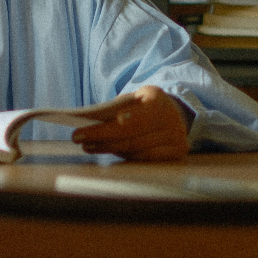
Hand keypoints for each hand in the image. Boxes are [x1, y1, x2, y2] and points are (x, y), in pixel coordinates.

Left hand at [71, 85, 190, 162]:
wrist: (175, 111)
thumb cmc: (144, 105)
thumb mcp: (130, 99)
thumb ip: (110, 109)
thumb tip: (84, 121)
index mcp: (157, 99)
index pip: (125, 120)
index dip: (101, 130)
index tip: (79, 134)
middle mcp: (171, 119)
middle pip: (130, 138)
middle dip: (101, 141)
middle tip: (79, 141)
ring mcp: (177, 137)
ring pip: (135, 151)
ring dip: (110, 149)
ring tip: (91, 146)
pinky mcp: (179, 151)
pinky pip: (145, 158)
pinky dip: (127, 155)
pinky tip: (112, 150)